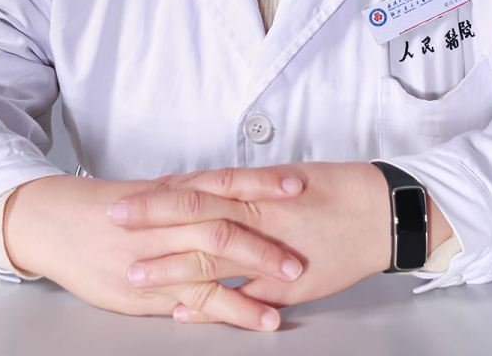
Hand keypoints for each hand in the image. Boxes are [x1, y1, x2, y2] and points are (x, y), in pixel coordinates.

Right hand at [2, 169, 305, 330]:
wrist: (58, 223)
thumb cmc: (108, 207)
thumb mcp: (155, 193)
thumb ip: (193, 197)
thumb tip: (235, 191)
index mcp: (175, 190)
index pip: (227, 181)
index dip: (263, 182)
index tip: (299, 182)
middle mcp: (170, 218)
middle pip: (227, 221)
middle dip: (269, 234)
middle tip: (305, 243)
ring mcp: (160, 253)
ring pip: (216, 260)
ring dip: (258, 272)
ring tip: (296, 281)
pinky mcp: (151, 288)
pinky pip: (199, 299)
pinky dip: (234, 310)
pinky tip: (260, 318)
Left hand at [112, 160, 394, 321]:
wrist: (379, 211)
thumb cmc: (334, 191)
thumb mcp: (284, 181)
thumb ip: (244, 190)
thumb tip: (205, 192)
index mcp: (254, 189)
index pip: (194, 189)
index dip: (156, 196)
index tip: (122, 199)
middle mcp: (256, 214)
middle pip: (193, 215)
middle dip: (150, 221)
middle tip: (113, 223)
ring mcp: (269, 249)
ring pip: (210, 256)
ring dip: (170, 266)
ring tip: (134, 275)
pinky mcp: (285, 280)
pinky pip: (242, 293)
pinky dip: (211, 303)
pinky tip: (183, 310)